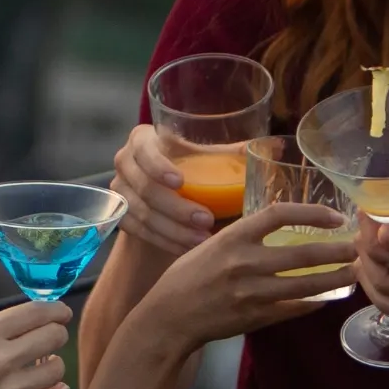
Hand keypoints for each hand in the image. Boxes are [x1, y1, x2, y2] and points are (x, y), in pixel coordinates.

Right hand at [0, 297, 71, 388]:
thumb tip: (31, 327)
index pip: (37, 312)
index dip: (56, 311)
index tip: (60, 314)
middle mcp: (1, 358)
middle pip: (54, 337)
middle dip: (57, 335)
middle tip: (51, 340)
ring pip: (57, 369)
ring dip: (53, 365)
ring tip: (41, 368)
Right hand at [109, 120, 216, 262]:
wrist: (161, 191)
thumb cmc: (187, 165)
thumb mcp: (203, 156)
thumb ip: (228, 152)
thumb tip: (269, 148)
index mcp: (143, 140)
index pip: (144, 151)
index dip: (159, 166)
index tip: (180, 181)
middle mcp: (125, 163)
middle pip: (145, 188)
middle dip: (177, 208)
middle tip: (206, 220)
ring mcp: (120, 191)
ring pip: (142, 214)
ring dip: (174, 230)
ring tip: (202, 240)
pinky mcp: (120, 215)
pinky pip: (140, 232)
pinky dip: (165, 241)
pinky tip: (186, 248)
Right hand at [128, 201, 361, 347]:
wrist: (169, 317)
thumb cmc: (187, 277)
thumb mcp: (212, 244)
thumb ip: (244, 238)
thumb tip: (279, 230)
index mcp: (233, 237)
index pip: (280, 214)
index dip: (312, 213)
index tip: (334, 218)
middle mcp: (245, 262)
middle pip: (303, 252)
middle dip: (336, 250)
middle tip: (357, 248)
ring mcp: (252, 292)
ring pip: (306, 284)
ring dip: (334, 278)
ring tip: (353, 273)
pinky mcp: (256, 317)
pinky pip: (295, 309)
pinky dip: (314, 303)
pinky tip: (327, 297)